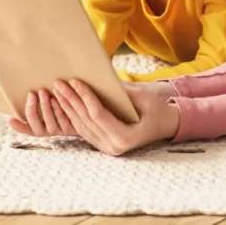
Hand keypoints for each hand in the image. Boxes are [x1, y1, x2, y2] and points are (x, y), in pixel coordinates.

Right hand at [7, 88, 78, 137]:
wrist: (90, 115)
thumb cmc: (66, 105)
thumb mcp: (52, 103)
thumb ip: (43, 99)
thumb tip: (32, 85)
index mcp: (43, 127)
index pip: (29, 129)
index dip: (19, 127)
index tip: (10, 119)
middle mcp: (51, 131)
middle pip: (38, 127)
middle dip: (33, 109)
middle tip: (32, 93)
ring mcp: (62, 130)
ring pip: (51, 124)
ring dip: (46, 107)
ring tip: (44, 92)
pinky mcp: (73, 128)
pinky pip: (65, 121)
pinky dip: (60, 110)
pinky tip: (58, 99)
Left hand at [18, 79, 180, 155]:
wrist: (168, 123)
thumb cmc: (159, 107)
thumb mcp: (143, 95)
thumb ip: (120, 90)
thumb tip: (97, 77)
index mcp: (125, 138)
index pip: (98, 114)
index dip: (84, 96)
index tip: (74, 80)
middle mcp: (114, 147)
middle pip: (86, 120)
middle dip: (71, 100)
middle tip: (58, 82)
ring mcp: (107, 148)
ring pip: (81, 125)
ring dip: (67, 107)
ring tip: (57, 90)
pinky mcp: (103, 143)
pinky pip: (84, 129)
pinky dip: (73, 115)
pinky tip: (63, 102)